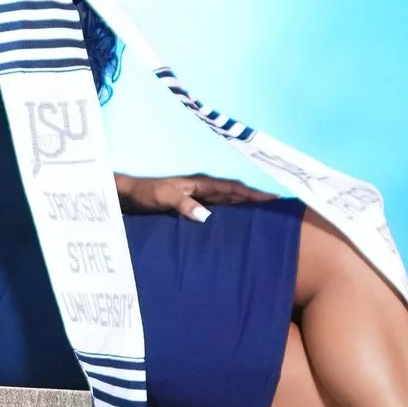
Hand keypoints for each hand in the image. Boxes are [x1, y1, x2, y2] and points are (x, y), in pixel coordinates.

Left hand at [115, 172, 287, 225]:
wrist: (128, 195)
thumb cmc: (145, 194)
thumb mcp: (163, 197)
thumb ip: (184, 204)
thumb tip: (207, 216)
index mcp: (201, 183)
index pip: (233, 188)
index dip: (253, 194)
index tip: (274, 199)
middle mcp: (203, 188)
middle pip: (236, 193)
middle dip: (256, 198)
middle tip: (279, 207)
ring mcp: (199, 197)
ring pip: (229, 201)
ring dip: (246, 206)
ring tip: (266, 216)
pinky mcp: (192, 206)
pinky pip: (219, 209)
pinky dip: (232, 213)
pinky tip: (238, 223)